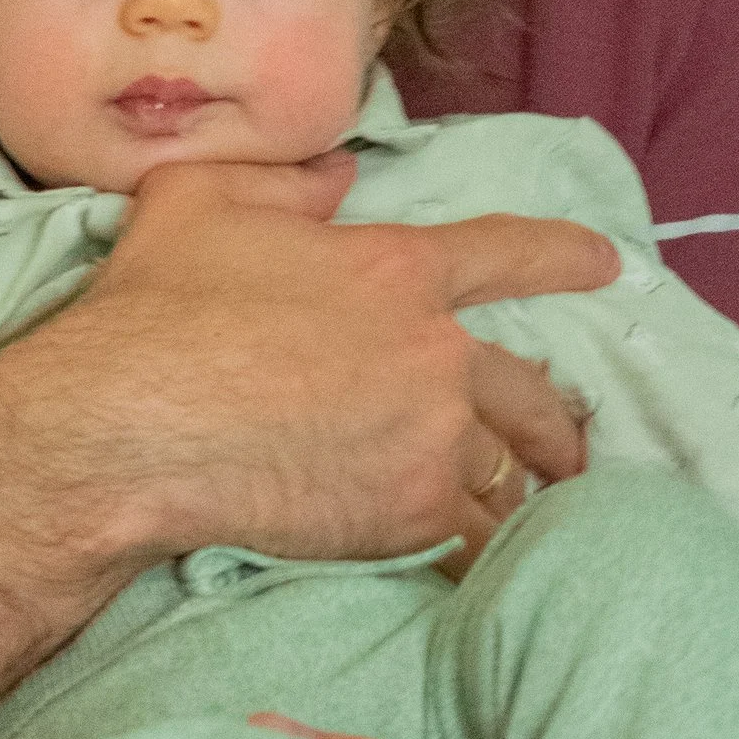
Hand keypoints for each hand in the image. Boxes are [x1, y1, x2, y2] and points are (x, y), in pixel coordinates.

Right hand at [78, 158, 607, 568]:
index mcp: (397, 270)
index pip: (508, 252)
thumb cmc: (155, 310)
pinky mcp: (408, 514)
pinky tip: (487, 563)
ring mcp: (429, 439)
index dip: (566, 254)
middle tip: (570, 446)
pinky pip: (474, 536)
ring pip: (508, 471)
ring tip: (525, 514)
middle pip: (530, 389)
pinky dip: (486, 548)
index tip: (610, 264)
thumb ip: (284, 182)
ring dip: (520, 490)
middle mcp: (435, 354)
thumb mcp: (202, 200)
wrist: (128, 429)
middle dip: (557, 421)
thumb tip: (339, 176)